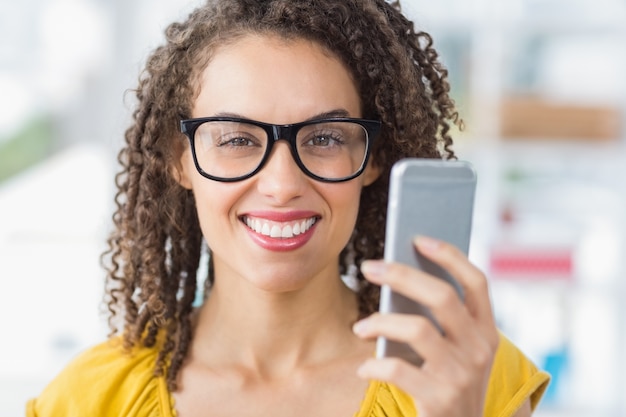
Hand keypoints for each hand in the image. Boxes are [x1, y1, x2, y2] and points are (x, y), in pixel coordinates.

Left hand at [353, 236, 498, 416]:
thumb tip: (401, 282)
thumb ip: (444, 325)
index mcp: (487, 333)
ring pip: (417, 328)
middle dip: (401, 275)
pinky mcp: (440, 400)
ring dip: (380, 322)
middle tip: (370, 268)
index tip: (418, 239)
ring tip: (359, 328)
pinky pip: (397, 368)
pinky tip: (364, 369)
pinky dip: (373, 366)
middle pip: (442, 296)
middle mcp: (480, 350)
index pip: (477, 282)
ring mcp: (462, 375)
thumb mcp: (460, 356)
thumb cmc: (450, 390)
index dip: (450, 256)